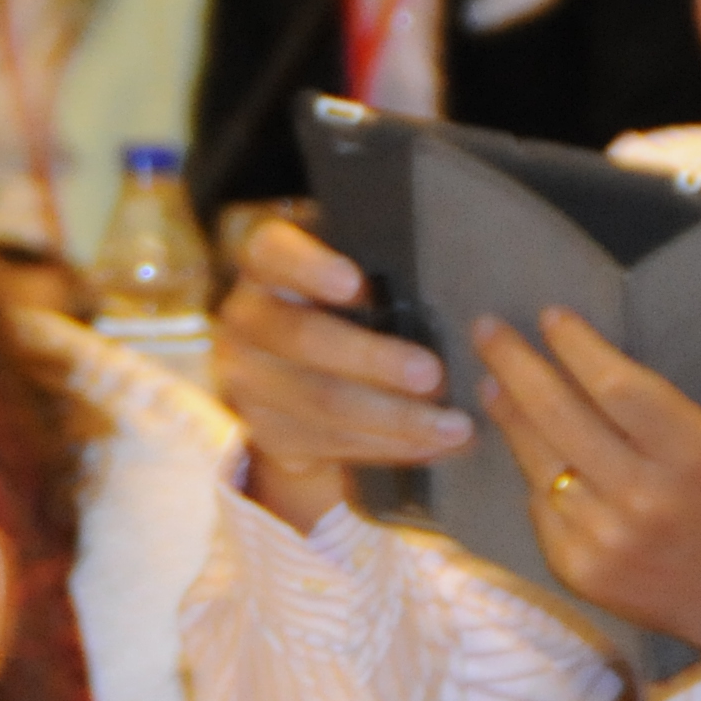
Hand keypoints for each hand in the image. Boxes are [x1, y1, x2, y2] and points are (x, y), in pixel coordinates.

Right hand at [207, 219, 472, 533]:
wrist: (287, 368)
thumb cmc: (340, 304)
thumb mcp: (345, 273)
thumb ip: (376, 269)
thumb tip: (445, 287)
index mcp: (264, 265)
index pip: (272, 253)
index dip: (311, 268)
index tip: (356, 283)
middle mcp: (245, 319)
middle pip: (304, 338)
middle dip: (374, 360)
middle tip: (434, 374)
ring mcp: (248, 380)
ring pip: (322, 403)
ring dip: (396, 418)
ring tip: (454, 426)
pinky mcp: (267, 431)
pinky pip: (331, 445)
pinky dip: (390, 447)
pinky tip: (433, 446)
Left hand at [472, 295, 700, 700]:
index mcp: (698, 456)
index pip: (618, 388)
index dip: (577, 348)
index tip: (550, 314)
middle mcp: (648, 500)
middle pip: (560, 417)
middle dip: (516, 365)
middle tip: (487, 328)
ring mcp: (610, 541)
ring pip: (540, 462)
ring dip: (509, 414)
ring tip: (490, 377)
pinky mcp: (586, 573)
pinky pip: (542, 508)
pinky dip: (533, 472)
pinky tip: (524, 442)